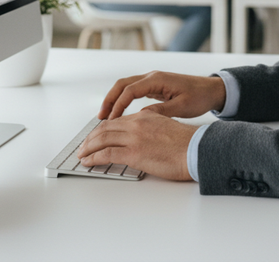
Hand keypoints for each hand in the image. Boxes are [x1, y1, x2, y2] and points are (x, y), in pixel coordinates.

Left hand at [77, 110, 196, 180]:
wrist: (197, 150)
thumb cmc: (188, 145)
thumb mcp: (168, 128)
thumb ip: (152, 129)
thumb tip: (144, 139)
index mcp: (146, 116)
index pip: (118, 121)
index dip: (103, 129)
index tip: (97, 136)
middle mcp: (137, 123)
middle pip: (105, 128)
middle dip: (91, 138)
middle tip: (84, 146)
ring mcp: (134, 137)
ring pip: (102, 139)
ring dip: (88, 147)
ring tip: (82, 154)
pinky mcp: (133, 153)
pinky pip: (106, 154)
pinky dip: (93, 158)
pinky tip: (88, 162)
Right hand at [98, 71, 226, 120]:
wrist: (211, 90)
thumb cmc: (200, 97)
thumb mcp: (182, 107)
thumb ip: (161, 111)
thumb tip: (141, 118)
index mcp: (157, 79)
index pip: (130, 90)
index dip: (118, 105)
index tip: (111, 119)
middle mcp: (152, 77)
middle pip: (122, 85)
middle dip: (109, 100)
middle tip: (100, 118)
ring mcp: (152, 81)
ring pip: (125, 87)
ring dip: (114, 100)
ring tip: (105, 117)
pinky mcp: (154, 87)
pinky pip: (132, 91)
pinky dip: (122, 100)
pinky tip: (119, 114)